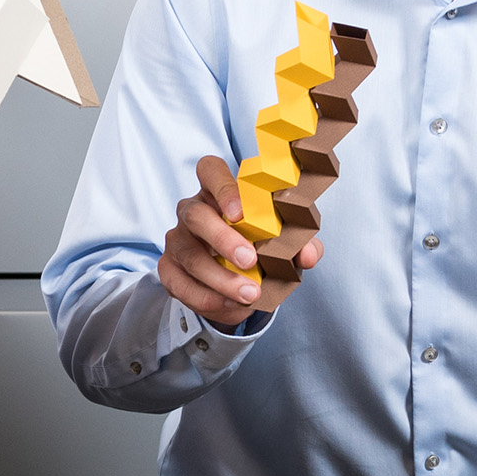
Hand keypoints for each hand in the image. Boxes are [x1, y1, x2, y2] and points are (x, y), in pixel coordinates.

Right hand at [158, 153, 317, 325]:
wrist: (236, 282)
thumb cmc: (258, 247)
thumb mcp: (283, 243)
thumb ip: (298, 244)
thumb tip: (308, 255)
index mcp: (218, 191)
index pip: (210, 171)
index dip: (223, 188)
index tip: (241, 212)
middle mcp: (192, 210)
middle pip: (196, 215)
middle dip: (222, 239)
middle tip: (250, 260)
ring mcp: (177, 239)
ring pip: (190, 255)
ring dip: (220, 278)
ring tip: (249, 294)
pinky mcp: (168, 268)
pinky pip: (179, 284)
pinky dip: (207, 298)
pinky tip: (230, 304)